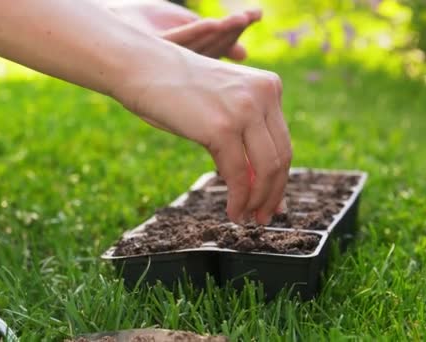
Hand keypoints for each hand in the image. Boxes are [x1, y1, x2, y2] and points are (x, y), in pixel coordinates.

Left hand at [106, 0, 260, 59]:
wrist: (112, 20)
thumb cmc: (147, 24)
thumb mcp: (186, 27)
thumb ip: (214, 38)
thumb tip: (244, 55)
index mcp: (188, 63)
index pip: (217, 49)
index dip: (235, 34)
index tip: (255, 15)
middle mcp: (178, 65)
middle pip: (211, 52)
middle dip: (231, 34)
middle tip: (247, 18)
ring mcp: (165, 59)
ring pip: (198, 50)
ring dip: (219, 34)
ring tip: (238, 19)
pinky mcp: (152, 49)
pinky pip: (177, 44)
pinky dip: (196, 33)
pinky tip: (213, 24)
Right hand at [115, 49, 291, 223]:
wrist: (142, 67)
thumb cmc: (174, 89)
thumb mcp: (219, 105)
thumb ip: (243, 132)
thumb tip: (259, 181)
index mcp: (268, 86)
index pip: (283, 141)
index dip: (280, 178)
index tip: (274, 202)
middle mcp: (264, 94)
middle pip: (282, 156)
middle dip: (273, 193)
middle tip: (263, 217)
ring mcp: (245, 109)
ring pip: (268, 168)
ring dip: (259, 200)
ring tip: (247, 218)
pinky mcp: (222, 127)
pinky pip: (239, 175)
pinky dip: (238, 199)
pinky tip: (232, 212)